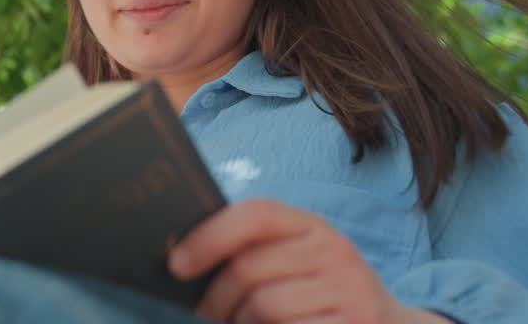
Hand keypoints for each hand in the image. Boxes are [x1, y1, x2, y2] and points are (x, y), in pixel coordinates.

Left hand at [169, 199, 451, 323]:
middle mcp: (336, 251)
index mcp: (311, 226)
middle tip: (204, 314)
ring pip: (264, 307)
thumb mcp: (294, 262)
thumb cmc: (317, 295)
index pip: (255, 214)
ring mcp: (350, 291)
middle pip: (249, 269)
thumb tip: (180, 259)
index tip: (176, 265)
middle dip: (215, 298)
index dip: (209, 236)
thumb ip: (251, 252)